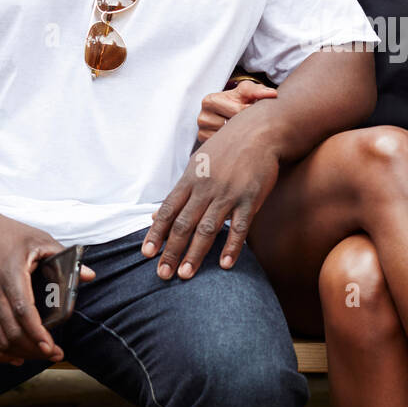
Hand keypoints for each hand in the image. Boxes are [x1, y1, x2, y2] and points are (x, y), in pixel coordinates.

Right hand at [0, 213, 95, 365]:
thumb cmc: (9, 233)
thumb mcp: (40, 239)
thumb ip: (65, 257)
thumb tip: (89, 276)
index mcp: (11, 274)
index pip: (23, 310)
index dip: (36, 332)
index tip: (51, 347)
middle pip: (11, 330)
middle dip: (34, 348)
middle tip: (56, 354)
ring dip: (20, 352)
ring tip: (41, 355)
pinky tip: (16, 358)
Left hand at [144, 113, 280, 279]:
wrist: (261, 131)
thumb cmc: (228, 148)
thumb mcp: (197, 163)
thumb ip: (180, 191)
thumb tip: (158, 213)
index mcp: (190, 179)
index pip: (169, 210)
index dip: (156, 233)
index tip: (146, 254)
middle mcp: (206, 188)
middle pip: (184, 224)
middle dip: (171, 251)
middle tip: (162, 274)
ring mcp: (229, 194)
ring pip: (207, 229)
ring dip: (195, 254)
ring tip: (185, 275)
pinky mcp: (250, 198)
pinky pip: (239, 227)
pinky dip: (231, 247)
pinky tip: (224, 265)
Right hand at [197, 81, 276, 142]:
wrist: (227, 110)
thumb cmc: (238, 100)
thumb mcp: (246, 91)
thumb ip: (258, 90)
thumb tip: (272, 94)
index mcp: (210, 101)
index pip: (237, 110)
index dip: (250, 112)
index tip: (255, 111)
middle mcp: (203, 117)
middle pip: (232, 126)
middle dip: (246, 123)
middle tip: (252, 121)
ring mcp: (202, 132)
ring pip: (229, 138)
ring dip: (240, 135)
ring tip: (243, 128)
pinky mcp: (205, 144)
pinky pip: (224, 147)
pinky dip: (233, 143)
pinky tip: (237, 137)